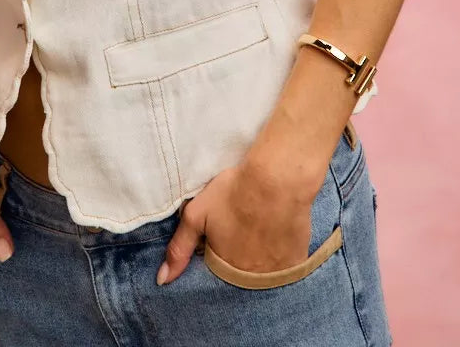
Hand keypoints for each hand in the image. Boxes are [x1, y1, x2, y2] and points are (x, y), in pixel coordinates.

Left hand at [156, 154, 317, 285]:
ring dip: (260, 256)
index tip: (222, 236)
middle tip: (241, 229)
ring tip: (259, 228)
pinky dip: (280, 253)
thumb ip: (179, 248)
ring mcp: (276, 273)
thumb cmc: (233, 193)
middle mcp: (251, 279)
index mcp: (224, 269)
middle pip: (240, 273)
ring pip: (263, 270)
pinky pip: (286, 266)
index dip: (217, 252)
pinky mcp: (297, 262)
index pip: (217, 272)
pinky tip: (277, 231)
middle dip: (238, 257)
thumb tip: (162, 280)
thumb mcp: (196, 215)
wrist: (276, 180)